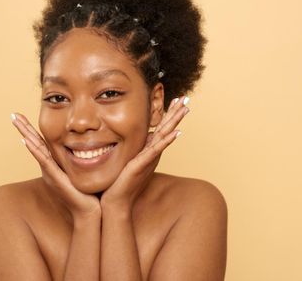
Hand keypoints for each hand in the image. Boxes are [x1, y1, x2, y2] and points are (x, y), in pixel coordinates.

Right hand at [11, 113, 100, 219]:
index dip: (33, 130)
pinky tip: (26, 140)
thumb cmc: (89, 193)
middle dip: (24, 128)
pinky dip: (35, 150)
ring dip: (26, 134)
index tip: (23, 116)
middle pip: (34, 144)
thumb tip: (93, 145)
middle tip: (13, 114)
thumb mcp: (84, 171)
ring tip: (16, 121)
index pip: (42, 143)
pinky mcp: (55, 178)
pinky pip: (43, 161)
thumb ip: (85, 159)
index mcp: (55, 165)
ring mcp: (50, 173)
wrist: (90, 211)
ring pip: (36, 149)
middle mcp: (49, 168)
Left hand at [100, 96, 189, 210]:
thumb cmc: (119, 184)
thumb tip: (125, 139)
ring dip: (175, 122)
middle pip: (167, 128)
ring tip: (185, 109)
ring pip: (165, 136)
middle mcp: (152, 153)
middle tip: (186, 98)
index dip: (169, 114)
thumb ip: (132, 150)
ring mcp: (150, 158)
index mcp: (148, 150)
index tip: (175, 99)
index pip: (161, 128)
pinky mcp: (143, 164)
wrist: (116, 202)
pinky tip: (176, 133)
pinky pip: (157, 150)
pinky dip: (167, 141)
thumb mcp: (126, 160)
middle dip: (176, 113)